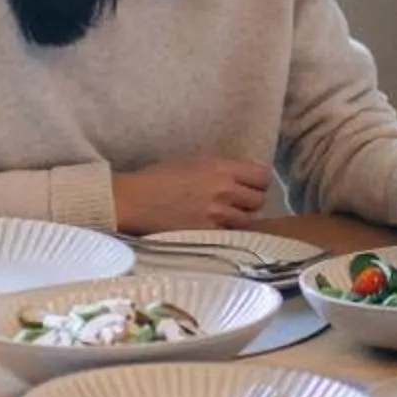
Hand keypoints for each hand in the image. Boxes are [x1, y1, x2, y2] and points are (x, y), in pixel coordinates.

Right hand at [111, 157, 273, 232]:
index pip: (262, 176)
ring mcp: (217, 214)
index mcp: (221, 168)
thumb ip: (221, 170)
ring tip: (224, 216)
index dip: (259, 181)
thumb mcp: (194, 162)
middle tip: (238, 203)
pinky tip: (214, 227)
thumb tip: (241, 177)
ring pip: (247, 220)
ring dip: (240, 218)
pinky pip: (230, 234)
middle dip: (251, 201)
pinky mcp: (207, 233)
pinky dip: (226, 231)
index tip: (252, 185)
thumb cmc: (158, 177)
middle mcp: (224, 190)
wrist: (134, 200)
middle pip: (259, 200)